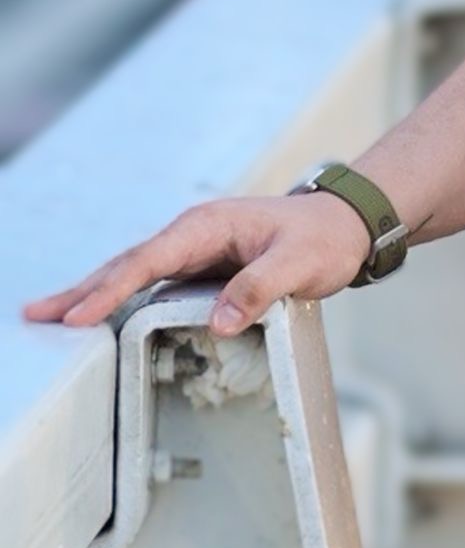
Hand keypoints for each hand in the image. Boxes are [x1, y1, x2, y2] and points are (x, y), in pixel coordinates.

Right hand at [24, 193, 372, 335]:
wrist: (346, 224)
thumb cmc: (323, 239)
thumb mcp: (299, 263)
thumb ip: (260, 288)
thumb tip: (218, 323)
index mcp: (207, 226)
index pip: (148, 261)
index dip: (111, 291)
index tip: (79, 316)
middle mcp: (192, 234)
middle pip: (126, 265)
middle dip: (82, 291)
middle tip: (36, 314)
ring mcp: (194, 250)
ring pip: (134, 275)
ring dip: (93, 295)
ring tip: (52, 316)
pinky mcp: (201, 268)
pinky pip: (153, 284)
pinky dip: (122, 299)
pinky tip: (101, 317)